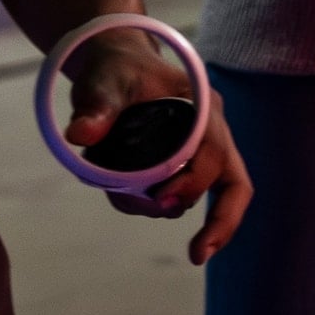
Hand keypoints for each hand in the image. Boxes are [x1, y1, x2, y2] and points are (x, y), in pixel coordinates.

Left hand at [61, 31, 254, 264]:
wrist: (117, 63)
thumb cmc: (115, 70)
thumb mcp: (103, 83)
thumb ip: (96, 107)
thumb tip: (81, 134)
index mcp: (201, 105)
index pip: (214, 152)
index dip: (196, 183)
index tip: (161, 201)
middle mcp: (212, 127)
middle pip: (233, 182)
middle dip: (217, 221)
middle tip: (192, 252)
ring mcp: (206, 146)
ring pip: (214, 193)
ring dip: (175, 209)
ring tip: (126, 200)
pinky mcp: (193, 161)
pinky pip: (203, 193)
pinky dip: (178, 208)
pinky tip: (142, 206)